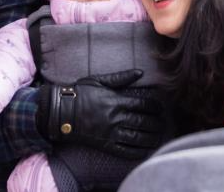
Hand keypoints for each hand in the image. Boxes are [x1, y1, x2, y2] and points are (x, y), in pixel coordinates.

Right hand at [37, 70, 162, 158]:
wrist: (60, 112)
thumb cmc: (79, 93)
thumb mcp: (98, 81)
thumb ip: (121, 78)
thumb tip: (140, 72)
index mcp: (115, 101)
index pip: (142, 105)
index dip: (154, 107)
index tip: (160, 108)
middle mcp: (115, 117)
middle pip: (143, 122)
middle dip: (156, 123)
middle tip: (163, 123)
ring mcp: (110, 133)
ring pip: (137, 137)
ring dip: (151, 138)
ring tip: (158, 136)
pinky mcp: (105, 144)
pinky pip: (125, 151)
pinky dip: (138, 151)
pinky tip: (145, 150)